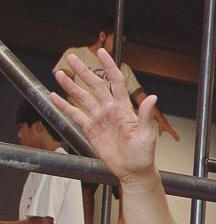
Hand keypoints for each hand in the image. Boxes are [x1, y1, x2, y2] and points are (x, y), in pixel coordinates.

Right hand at [52, 47, 158, 180]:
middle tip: (72, 58)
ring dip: (71, 86)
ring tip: (60, 73)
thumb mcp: (147, 135)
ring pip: (82, 98)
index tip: (101, 53)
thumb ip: (146, 116)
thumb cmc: (144, 154)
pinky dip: (64, 106)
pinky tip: (54, 96)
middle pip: (95, 86)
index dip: (108, 67)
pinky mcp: (90, 129)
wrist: (133, 170)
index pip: (116, 82)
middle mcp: (110, 110)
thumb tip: (153, 97)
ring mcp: (99, 118)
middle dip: (83, 72)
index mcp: (124, 108)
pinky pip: (75, 115)